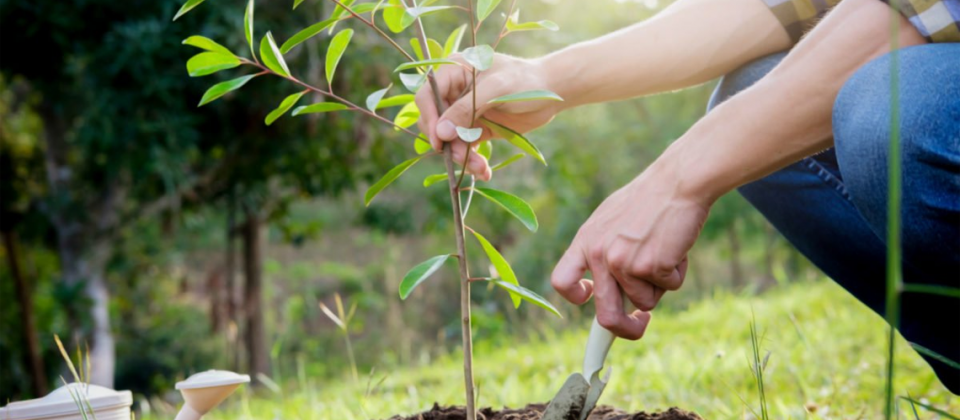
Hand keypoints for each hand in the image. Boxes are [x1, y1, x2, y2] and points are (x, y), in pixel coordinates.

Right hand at [414, 53, 562, 179]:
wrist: (552, 92)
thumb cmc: (525, 81)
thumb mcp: (496, 90)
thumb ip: (467, 109)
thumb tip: (441, 133)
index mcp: (454, 72)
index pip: (427, 96)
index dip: (430, 118)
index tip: (439, 141)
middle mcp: (455, 93)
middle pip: (436, 122)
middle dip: (448, 143)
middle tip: (462, 158)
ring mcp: (464, 112)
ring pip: (450, 140)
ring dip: (462, 156)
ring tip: (481, 169)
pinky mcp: (476, 129)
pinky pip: (465, 148)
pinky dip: (472, 161)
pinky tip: (484, 171)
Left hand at [550, 160, 709, 339]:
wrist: (678, 182)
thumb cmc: (649, 200)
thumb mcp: (611, 220)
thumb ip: (603, 250)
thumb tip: (605, 288)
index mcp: (585, 241)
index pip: (562, 281)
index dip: (575, 297)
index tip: (591, 298)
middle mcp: (600, 255)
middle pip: (605, 315)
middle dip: (625, 330)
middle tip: (640, 325)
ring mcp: (625, 263)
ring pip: (646, 300)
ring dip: (660, 284)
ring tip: (665, 249)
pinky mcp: (653, 266)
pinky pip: (670, 287)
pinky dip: (677, 273)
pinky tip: (677, 246)